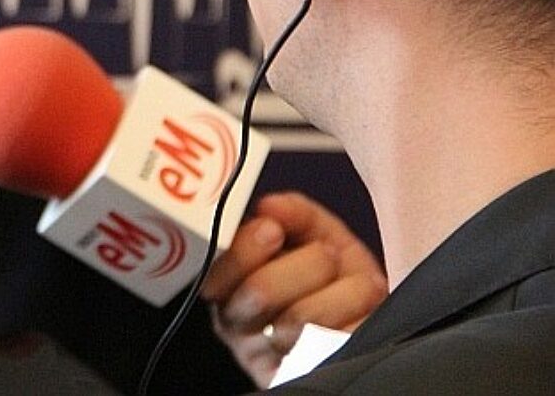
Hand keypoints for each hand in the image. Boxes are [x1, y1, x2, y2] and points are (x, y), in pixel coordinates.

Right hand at [201, 192, 386, 386]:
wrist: (363, 321)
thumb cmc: (332, 277)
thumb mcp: (315, 234)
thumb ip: (294, 214)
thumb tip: (270, 206)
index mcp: (228, 284)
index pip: (218, 269)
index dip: (245, 249)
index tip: (272, 231)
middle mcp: (238, 323)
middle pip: (260, 291)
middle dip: (306, 264)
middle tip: (327, 256)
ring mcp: (268, 357)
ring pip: (303, 319)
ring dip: (346, 292)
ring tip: (355, 286)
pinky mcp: (299, 377)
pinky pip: (334, 347)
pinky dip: (358, 322)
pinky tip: (360, 316)